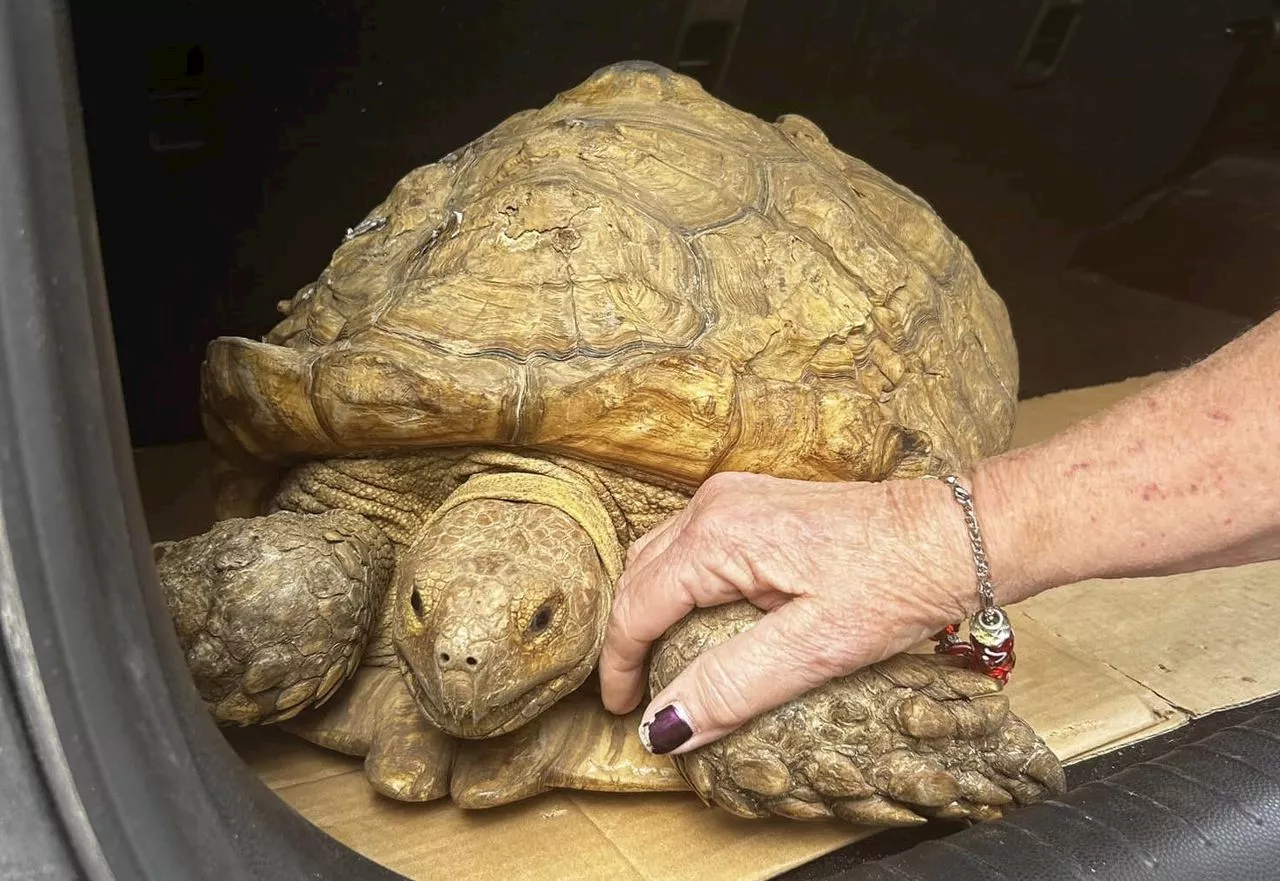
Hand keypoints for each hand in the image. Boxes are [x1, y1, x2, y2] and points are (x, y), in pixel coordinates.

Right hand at [598, 471, 977, 754]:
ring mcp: (735, 497)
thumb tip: (664, 727)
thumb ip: (731, 686)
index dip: (620, 664)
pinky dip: (679, 585)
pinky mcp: (757, 503)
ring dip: (651, 607)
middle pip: (639, 574)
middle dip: (628, 635)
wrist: (955, 534)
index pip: (636, 605)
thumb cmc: (896, 583)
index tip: (624, 714)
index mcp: (717, 537)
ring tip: (660, 663)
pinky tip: (697, 621)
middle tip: (637, 694)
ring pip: (661, 555)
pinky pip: (692, 544)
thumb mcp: (815, 648)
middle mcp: (715, 506)